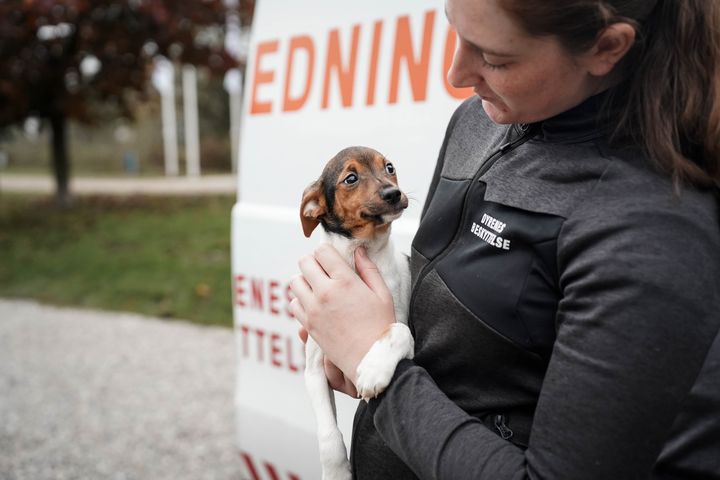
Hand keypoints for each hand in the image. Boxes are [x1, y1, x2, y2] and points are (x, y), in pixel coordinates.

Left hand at [289, 244, 395, 384]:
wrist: (372, 361)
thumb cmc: (382, 327)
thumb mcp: (383, 294)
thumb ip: (369, 269)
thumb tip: (359, 250)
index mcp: (344, 281)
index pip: (322, 252)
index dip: (328, 252)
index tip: (334, 259)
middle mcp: (324, 292)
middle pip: (304, 263)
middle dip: (314, 263)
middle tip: (325, 271)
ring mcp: (313, 310)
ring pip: (294, 282)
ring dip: (305, 281)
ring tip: (319, 288)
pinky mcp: (308, 325)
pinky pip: (293, 304)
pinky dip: (301, 301)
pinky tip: (315, 305)